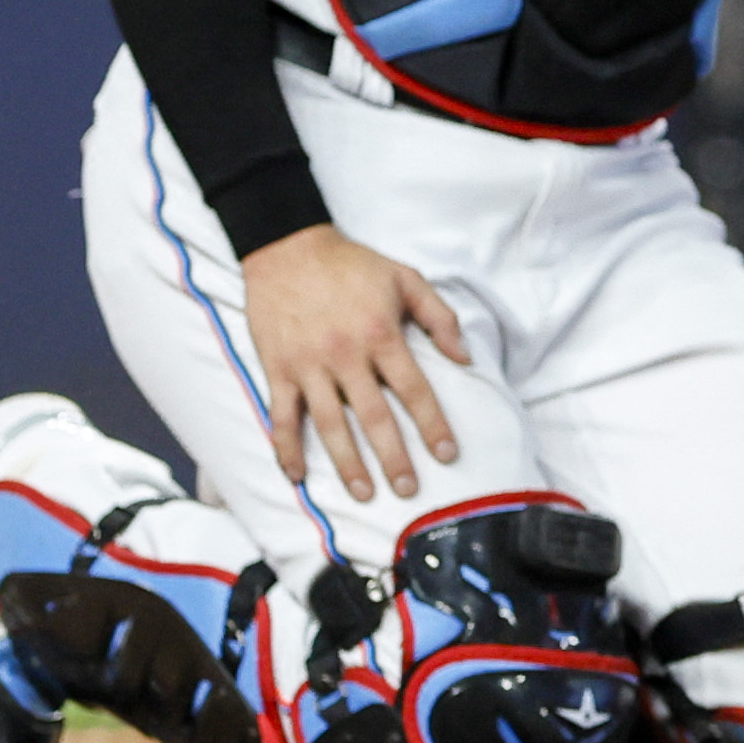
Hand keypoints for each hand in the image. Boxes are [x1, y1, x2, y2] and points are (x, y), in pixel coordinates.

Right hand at [238, 225, 473, 500]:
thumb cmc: (351, 265)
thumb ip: (439, 317)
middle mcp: (346, 355)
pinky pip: (281, 417)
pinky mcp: (278, 370)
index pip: (414, 389)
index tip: (446, 454)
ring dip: (347, 464)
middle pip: (374, 417)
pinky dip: (286, 449)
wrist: (288, 249)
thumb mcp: (405, 277)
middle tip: (408, 490)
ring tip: (365, 493)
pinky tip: (297, 476)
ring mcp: (309, 366)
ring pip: (330, 425)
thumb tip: (465, 357)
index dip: (432, 424)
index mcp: (381, 334)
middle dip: (394, 458)